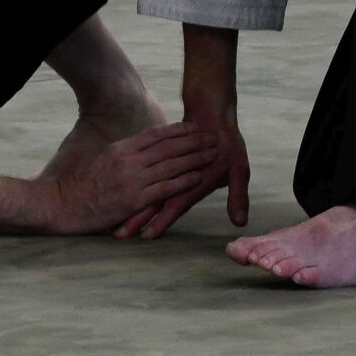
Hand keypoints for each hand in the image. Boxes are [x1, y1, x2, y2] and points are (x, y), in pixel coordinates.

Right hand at [44, 123, 220, 234]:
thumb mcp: (106, 160)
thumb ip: (128, 154)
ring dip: (193, 159)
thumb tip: (147, 147)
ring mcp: (132, 180)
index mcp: (122, 149)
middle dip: (192, 141)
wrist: (67, 205)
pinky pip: (163, 189)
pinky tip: (197, 177)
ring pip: (170, 166)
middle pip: (167, 147)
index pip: (155, 135)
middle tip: (213, 136)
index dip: (178, 130)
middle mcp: (129, 160)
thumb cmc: (88, 184)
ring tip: (211, 154)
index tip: (195, 126)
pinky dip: (182, 182)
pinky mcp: (134, 200)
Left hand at [119, 27, 249, 239]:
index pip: (175, 206)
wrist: (216, 119)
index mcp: (195, 186)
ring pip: (147, 190)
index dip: (162, 220)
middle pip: (156, 202)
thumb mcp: (239, 170)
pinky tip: (119, 195)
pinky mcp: (163, 158)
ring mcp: (170, 172)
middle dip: (138, 218)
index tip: (147, 236)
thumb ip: (238, 196)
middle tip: (119, 235)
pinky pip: (147, 171)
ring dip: (132, 207)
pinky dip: (136, 182)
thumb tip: (240, 224)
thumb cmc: (229, 144)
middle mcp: (180, 183)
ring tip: (115, 224)